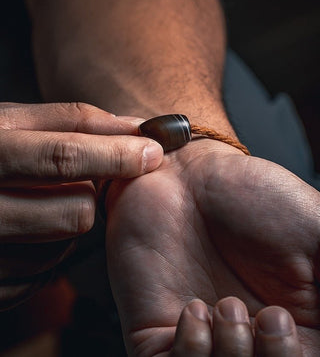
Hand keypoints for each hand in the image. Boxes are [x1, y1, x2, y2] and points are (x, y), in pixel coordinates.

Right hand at [0, 102, 162, 308]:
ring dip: (68, 224)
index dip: (116, 156)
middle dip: (90, 196)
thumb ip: (72, 121)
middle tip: (80, 182)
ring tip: (42, 204)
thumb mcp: (12, 122)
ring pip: (65, 246)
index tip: (151, 153)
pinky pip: (43, 277)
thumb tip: (134, 128)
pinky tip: (28, 232)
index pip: (63, 157)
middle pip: (75, 212)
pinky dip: (47, 254)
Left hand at [106, 139, 319, 355]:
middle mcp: (250, 339)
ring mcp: (206, 339)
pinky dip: (189, 352)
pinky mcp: (161, 334)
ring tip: (227, 305)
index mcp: (297, 324)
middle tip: (271, 316)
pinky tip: (194, 309)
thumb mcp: (314, 231)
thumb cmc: (253, 196)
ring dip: (230, 355)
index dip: (295, 355)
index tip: (287, 319)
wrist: (189, 176)